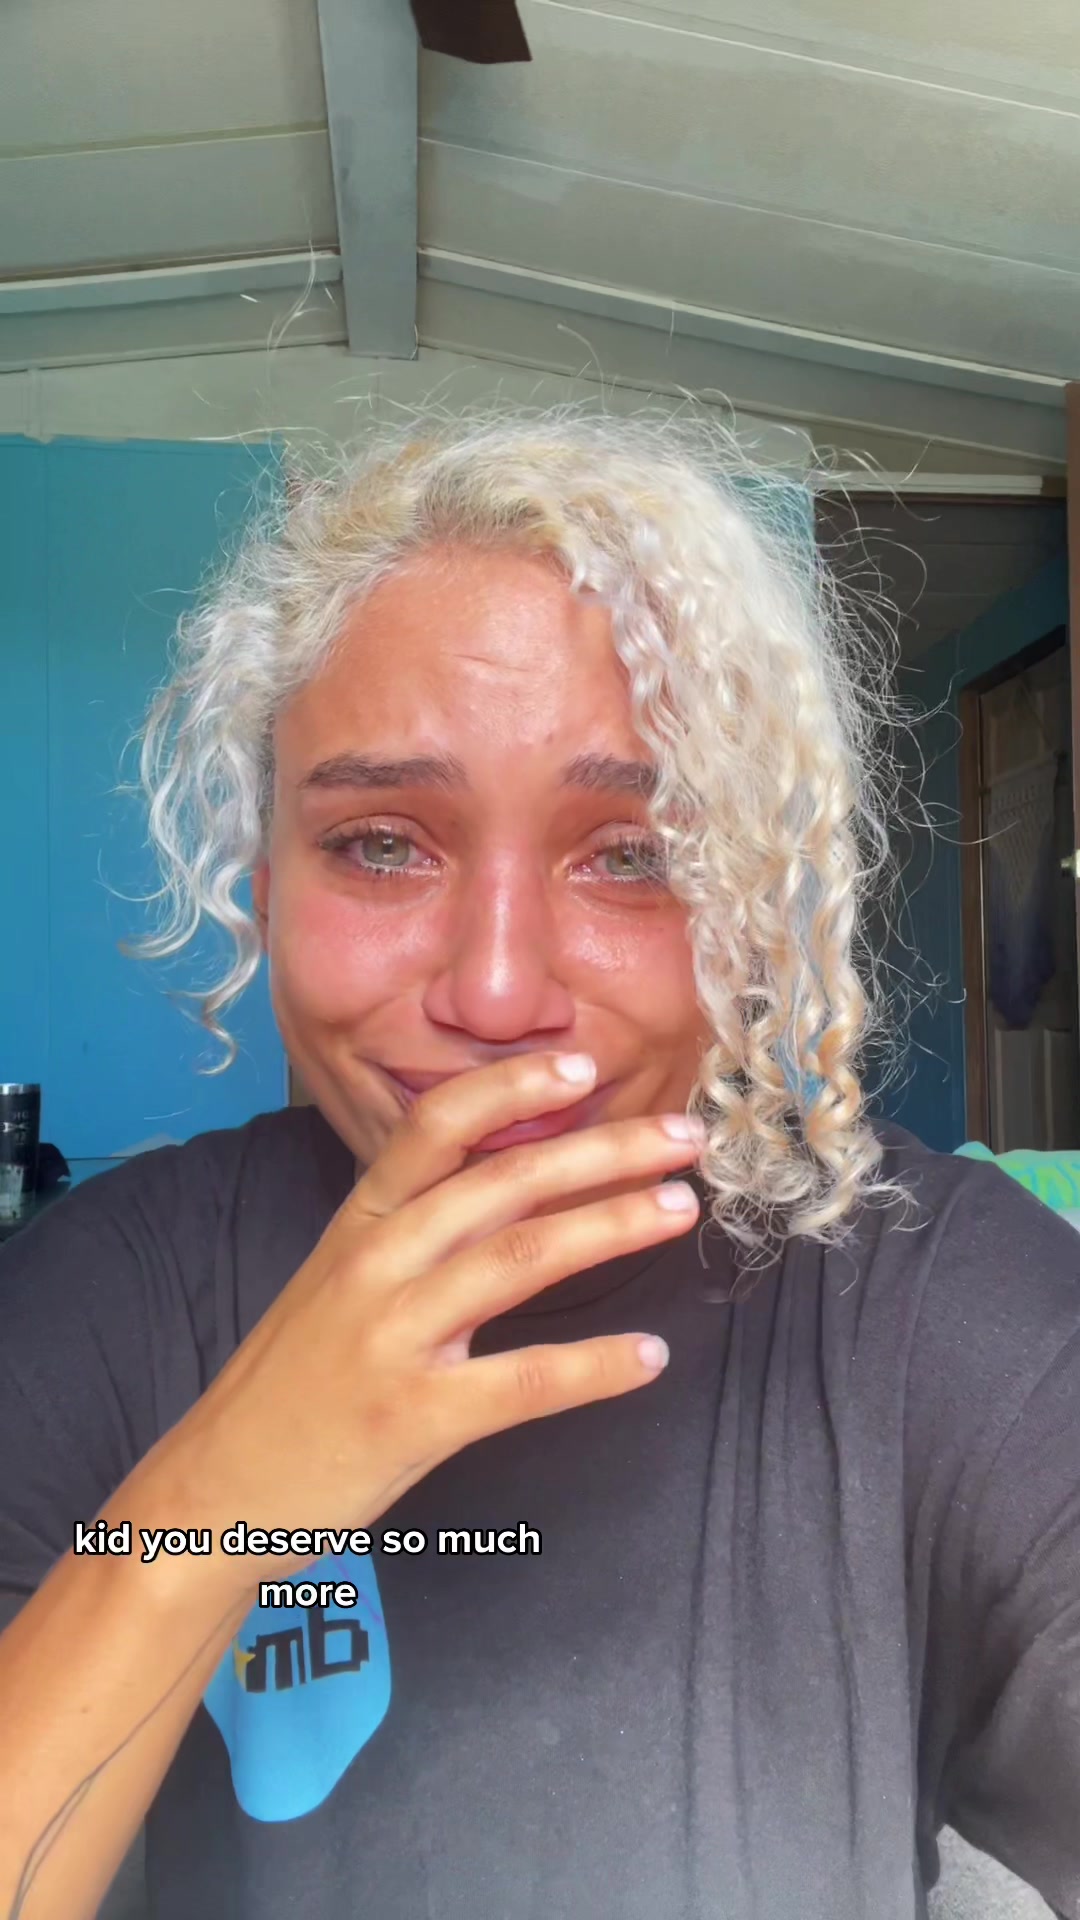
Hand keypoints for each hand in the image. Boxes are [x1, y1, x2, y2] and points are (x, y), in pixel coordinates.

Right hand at [154, 1053, 702, 1597]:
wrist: (215, 1490)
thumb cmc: (290, 1385)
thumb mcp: (336, 1284)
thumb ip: (413, 1233)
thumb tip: (513, 1187)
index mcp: (358, 1224)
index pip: (436, 1126)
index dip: (511, 1087)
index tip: (583, 1065)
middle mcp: (374, 1264)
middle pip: (502, 1181)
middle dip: (603, 1149)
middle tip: (682, 1135)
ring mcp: (393, 1338)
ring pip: (520, 1259)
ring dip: (611, 1225)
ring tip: (680, 1207)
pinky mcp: (412, 1416)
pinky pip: (522, 1382)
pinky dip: (594, 1366)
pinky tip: (649, 1356)